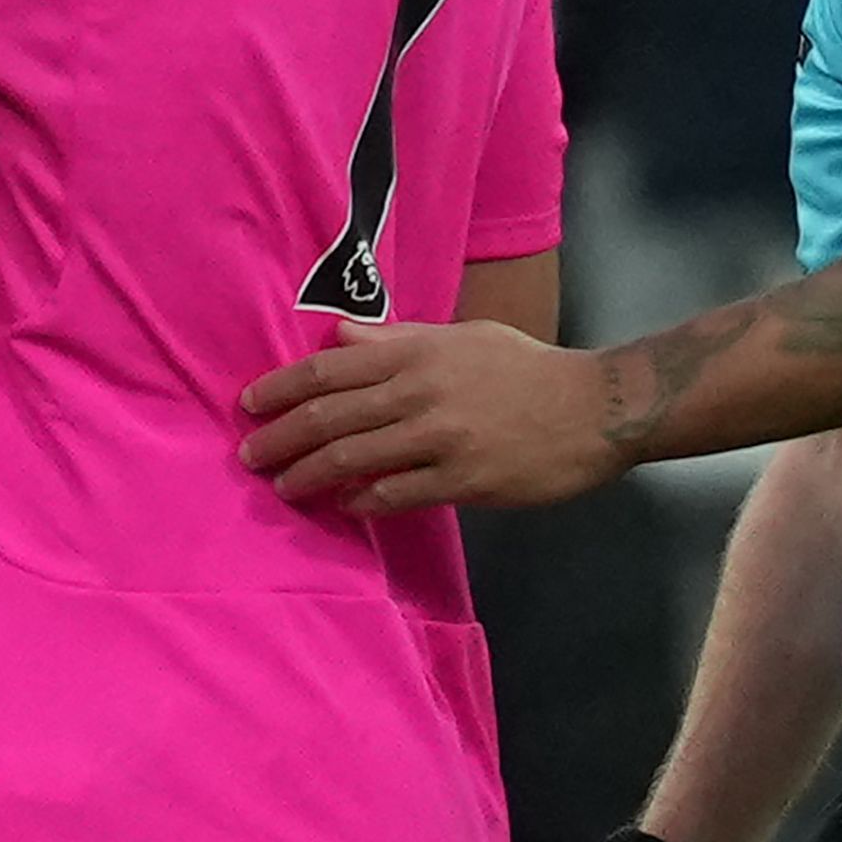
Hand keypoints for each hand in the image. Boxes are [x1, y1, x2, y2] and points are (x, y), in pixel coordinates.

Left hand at [239, 319, 621, 512]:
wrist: (593, 408)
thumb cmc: (525, 367)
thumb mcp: (460, 337)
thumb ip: (398, 340)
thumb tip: (339, 336)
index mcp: (417, 352)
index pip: (330, 369)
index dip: (282, 387)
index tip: (249, 405)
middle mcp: (420, 391)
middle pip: (330, 416)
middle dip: (281, 438)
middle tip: (249, 457)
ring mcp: (441, 438)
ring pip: (354, 458)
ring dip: (309, 475)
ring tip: (283, 487)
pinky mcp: (463, 480)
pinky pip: (397, 494)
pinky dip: (362, 501)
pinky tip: (344, 505)